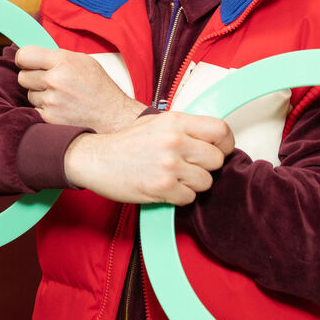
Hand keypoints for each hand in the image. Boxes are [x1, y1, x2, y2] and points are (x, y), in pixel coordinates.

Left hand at [16, 46, 145, 132]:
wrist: (112, 115)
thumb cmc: (99, 87)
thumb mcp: (84, 61)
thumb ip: (58, 57)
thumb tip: (35, 55)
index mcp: (63, 61)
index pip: (24, 55)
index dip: (23, 59)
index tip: (26, 62)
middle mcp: (55, 80)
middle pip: (22, 76)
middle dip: (31, 78)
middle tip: (46, 81)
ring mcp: (51, 101)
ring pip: (29, 94)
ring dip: (39, 95)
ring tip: (59, 96)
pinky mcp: (49, 118)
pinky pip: (35, 109)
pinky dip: (44, 109)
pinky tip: (60, 108)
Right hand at [63, 112, 234, 205]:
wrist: (94, 159)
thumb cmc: (123, 143)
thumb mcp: (155, 123)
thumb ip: (183, 128)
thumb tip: (210, 139)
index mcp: (175, 121)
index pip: (220, 130)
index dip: (225, 144)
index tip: (219, 150)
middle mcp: (175, 141)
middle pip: (217, 160)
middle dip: (206, 167)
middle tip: (189, 168)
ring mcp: (169, 165)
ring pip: (205, 182)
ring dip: (192, 184)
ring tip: (173, 178)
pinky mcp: (162, 187)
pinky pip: (189, 198)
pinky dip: (179, 197)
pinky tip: (164, 188)